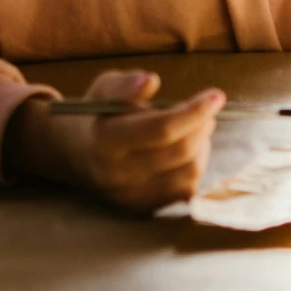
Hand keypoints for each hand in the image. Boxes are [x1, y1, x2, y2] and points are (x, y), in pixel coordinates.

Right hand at [3, 70, 220, 213]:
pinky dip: (195, 167)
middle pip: (180, 152)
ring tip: (197, 129)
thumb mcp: (104, 88)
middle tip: (207, 111)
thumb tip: (150, 81)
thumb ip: (126, 85)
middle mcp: (117, 174)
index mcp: (105, 141)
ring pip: (188, 174)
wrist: (73, 153)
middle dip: (202, 126)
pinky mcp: (141, 209)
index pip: (161, 129)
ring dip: (203, 147)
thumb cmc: (97, 114)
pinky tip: (189, 151)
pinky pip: (184, 192)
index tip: (217, 96)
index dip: (194, 111)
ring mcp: (130, 196)